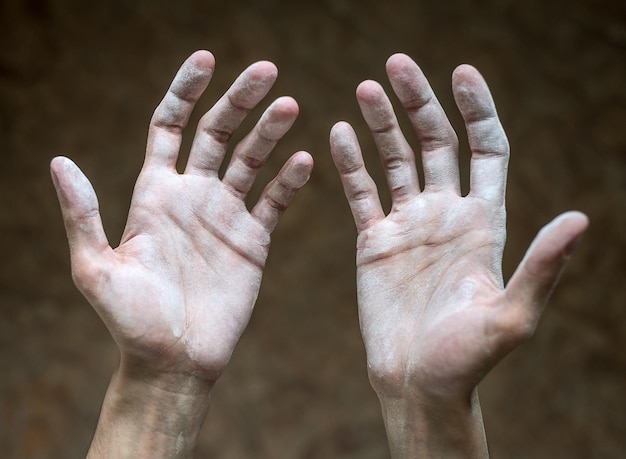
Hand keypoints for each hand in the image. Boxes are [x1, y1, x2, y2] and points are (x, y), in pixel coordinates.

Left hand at [51, 51, 312, 456]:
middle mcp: (193, 197)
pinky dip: (289, 180)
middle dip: (239, 100)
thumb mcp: (97, 269)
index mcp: (154, 194)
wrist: (175, 361)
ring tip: (289, 107)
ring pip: (251, 160)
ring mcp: (226, 216)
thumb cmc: (131, 321)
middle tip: (266, 71)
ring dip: (270, 132)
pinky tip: (304, 160)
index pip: (171, 127)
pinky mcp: (253, 240)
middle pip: (218, 133)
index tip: (206, 60)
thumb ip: (84, 215)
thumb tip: (59, 161)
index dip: (186, 91)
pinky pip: (275, 201)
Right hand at [330, 53, 586, 455]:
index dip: (477, 110)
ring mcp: (408, 224)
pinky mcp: (373, 241)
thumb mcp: (512, 315)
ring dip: (381, 124)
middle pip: (436, 142)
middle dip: (419, 102)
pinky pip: (361, 192)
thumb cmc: (467, 358)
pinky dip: (351, 162)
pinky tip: (340, 132)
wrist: (417, 382)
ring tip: (365, 88)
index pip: (486, 149)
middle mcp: (446, 214)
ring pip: (395, 160)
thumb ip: (541, 266)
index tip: (461, 72)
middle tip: (395, 64)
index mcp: (484, 222)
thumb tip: (580, 217)